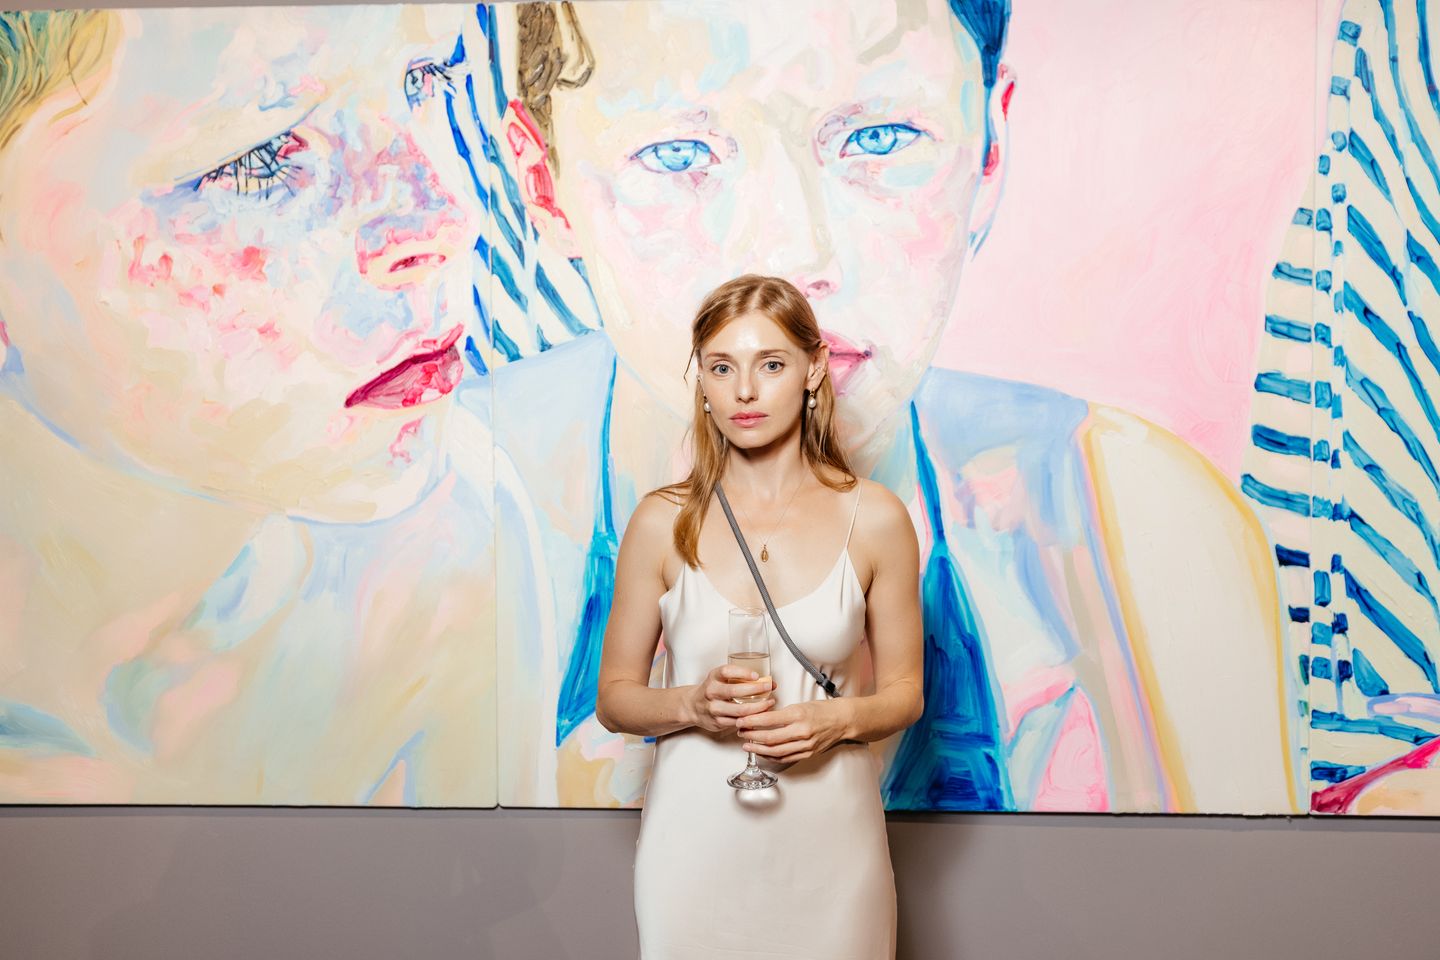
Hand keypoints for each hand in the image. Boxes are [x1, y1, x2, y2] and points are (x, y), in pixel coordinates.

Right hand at [685, 665, 773, 733]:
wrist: (693, 706)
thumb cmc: (713, 690)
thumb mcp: (721, 679)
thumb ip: (741, 679)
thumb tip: (770, 682)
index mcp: (713, 678)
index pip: (726, 672)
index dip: (743, 672)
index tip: (757, 675)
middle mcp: (711, 692)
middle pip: (734, 691)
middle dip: (755, 689)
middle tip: (768, 687)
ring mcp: (713, 709)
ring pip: (739, 710)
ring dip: (757, 707)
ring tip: (769, 703)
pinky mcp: (717, 722)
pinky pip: (738, 722)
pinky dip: (751, 719)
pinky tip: (760, 715)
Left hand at [736, 700, 851, 763]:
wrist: (842, 720)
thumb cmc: (821, 710)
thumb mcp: (800, 705)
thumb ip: (781, 714)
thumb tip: (760, 718)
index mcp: (798, 715)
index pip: (768, 720)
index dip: (751, 721)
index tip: (741, 720)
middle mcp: (801, 731)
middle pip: (769, 738)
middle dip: (751, 736)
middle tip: (740, 732)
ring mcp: (805, 745)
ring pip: (775, 751)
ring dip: (758, 749)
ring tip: (747, 745)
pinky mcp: (807, 754)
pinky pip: (785, 758)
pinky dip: (771, 757)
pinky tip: (762, 753)